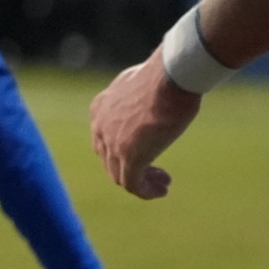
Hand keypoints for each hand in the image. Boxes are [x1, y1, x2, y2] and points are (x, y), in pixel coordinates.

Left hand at [90, 49, 200, 198]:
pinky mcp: (129, 156)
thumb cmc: (164, 76)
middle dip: (133, 168)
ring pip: (119, 175)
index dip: (122, 151)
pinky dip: (145, 191)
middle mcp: (99, 126)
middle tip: (158, 172)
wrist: (169, 78)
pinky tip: (161, 190)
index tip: (148, 152)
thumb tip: (151, 95)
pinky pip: (132, 184)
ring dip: (141, 182)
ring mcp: (112, 142)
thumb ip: (138, 95)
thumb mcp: (142, 82)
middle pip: (109, 159)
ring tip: (162, 182)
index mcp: (100, 108)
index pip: (103, 139)